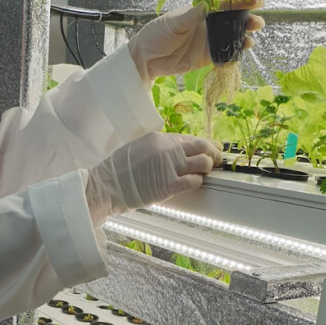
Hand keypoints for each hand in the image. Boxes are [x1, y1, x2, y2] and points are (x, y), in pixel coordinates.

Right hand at [86, 132, 221, 225]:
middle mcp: (167, 149)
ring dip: (208, 167)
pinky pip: (194, 180)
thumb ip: (157, 148)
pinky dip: (198, 181)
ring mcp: (169, 167)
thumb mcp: (138, 148)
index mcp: (158, 138)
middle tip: (217, 158)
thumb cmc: (118, 170)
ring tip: (206, 172)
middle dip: (214, 152)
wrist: (107, 186)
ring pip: (203, 162)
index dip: (203, 143)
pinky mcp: (169, 185)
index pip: (188, 138)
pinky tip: (195, 182)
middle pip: (201, 146)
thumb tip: (175, 152)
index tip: (211, 148)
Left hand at [128, 0, 265, 81]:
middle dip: (248, 20)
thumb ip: (191, 16)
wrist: (146, 58)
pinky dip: (234, 54)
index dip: (242, 1)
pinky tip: (241, 53)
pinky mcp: (206, 57)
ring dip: (244, 38)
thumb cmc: (157, 34)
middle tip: (258, 23)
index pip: (226, 3)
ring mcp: (209, 41)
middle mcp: (209, 24)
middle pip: (234, 20)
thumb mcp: (173, 22)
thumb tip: (206, 6)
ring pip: (232, 38)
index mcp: (202, 10)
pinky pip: (224, 55)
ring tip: (251, 39)